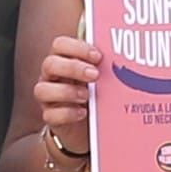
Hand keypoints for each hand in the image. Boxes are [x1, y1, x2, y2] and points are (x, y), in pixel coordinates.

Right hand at [32, 28, 100, 165]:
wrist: (87, 127)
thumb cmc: (95, 96)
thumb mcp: (100, 79)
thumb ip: (105, 67)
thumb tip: (128, 59)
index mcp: (63, 61)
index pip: (60, 45)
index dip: (77, 47)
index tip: (98, 56)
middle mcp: (51, 77)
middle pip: (49, 64)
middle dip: (73, 67)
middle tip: (95, 75)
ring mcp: (48, 98)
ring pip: (42, 89)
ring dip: (66, 91)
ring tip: (87, 96)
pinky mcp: (50, 117)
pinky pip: (50, 114)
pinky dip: (67, 113)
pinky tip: (82, 113)